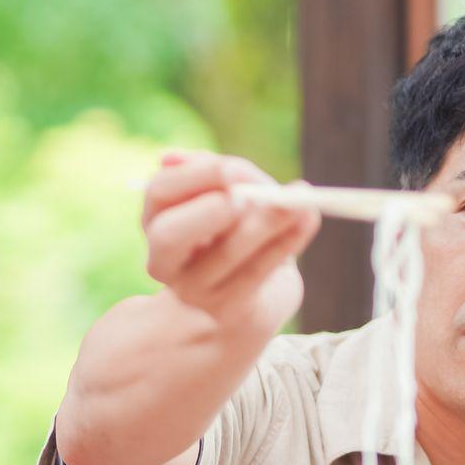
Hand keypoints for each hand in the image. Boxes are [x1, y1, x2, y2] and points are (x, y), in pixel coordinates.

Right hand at [141, 151, 321, 332]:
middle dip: (209, 212)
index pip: (160, 191)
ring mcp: (192, 289)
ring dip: (267, 222)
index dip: (196, 175)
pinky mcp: (227, 308)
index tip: (232, 168)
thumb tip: (170, 156)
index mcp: (155, 219)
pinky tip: (308, 219)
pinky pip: (258, 271)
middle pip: (170, 235)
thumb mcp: (226, 193)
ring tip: (300, 201)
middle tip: (243, 198)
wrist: (253, 297)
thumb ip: (214, 172)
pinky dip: (288, 241)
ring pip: (225, 252)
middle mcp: (163, 259)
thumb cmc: (237, 229)